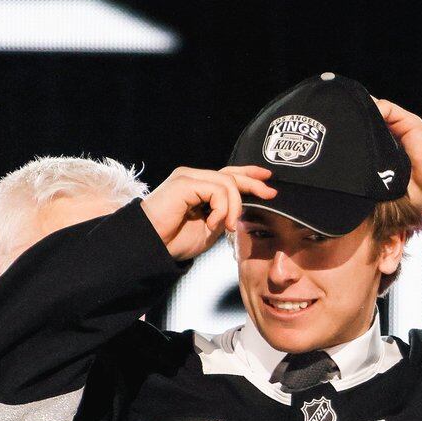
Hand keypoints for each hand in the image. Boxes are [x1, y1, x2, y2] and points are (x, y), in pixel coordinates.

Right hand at [141, 165, 275, 259]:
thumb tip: (245, 207)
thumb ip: (225, 213)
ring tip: (228, 227)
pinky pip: (217, 190)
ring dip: (234, 208)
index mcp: (197, 186)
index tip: (267, 180)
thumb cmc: (174, 240)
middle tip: (270, 194)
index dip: (249, 175)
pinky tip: (214, 223)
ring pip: (227, 184)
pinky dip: (222, 209)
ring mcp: (188, 177)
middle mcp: (192, 177)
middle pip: (230, 174)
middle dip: (253, 183)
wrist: (151, 247)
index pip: (227, 174)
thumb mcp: (210, 226)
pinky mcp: (184, 182)